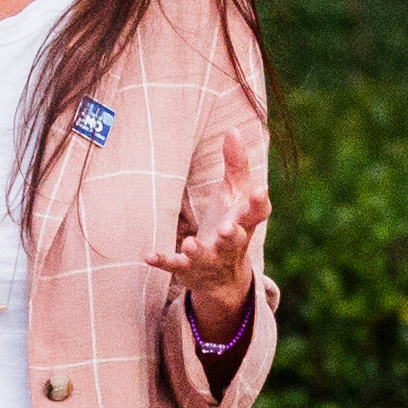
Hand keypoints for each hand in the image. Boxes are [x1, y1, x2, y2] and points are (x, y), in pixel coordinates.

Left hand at [155, 119, 268, 335]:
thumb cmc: (231, 223)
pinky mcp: (189, 270)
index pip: (256, 214)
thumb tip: (233, 129)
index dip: (258, 202)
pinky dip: (163, 261)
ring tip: (189, 244)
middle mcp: (231, 245)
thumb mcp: (236, 195)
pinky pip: (175, 266)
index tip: (260, 189)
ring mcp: (210, 259)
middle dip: (232, 236)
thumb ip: (236, 165)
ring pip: (206, 257)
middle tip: (227, 229)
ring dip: (198, 251)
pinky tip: (148, 256)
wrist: (224, 278)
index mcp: (245, 223)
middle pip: (235, 241)